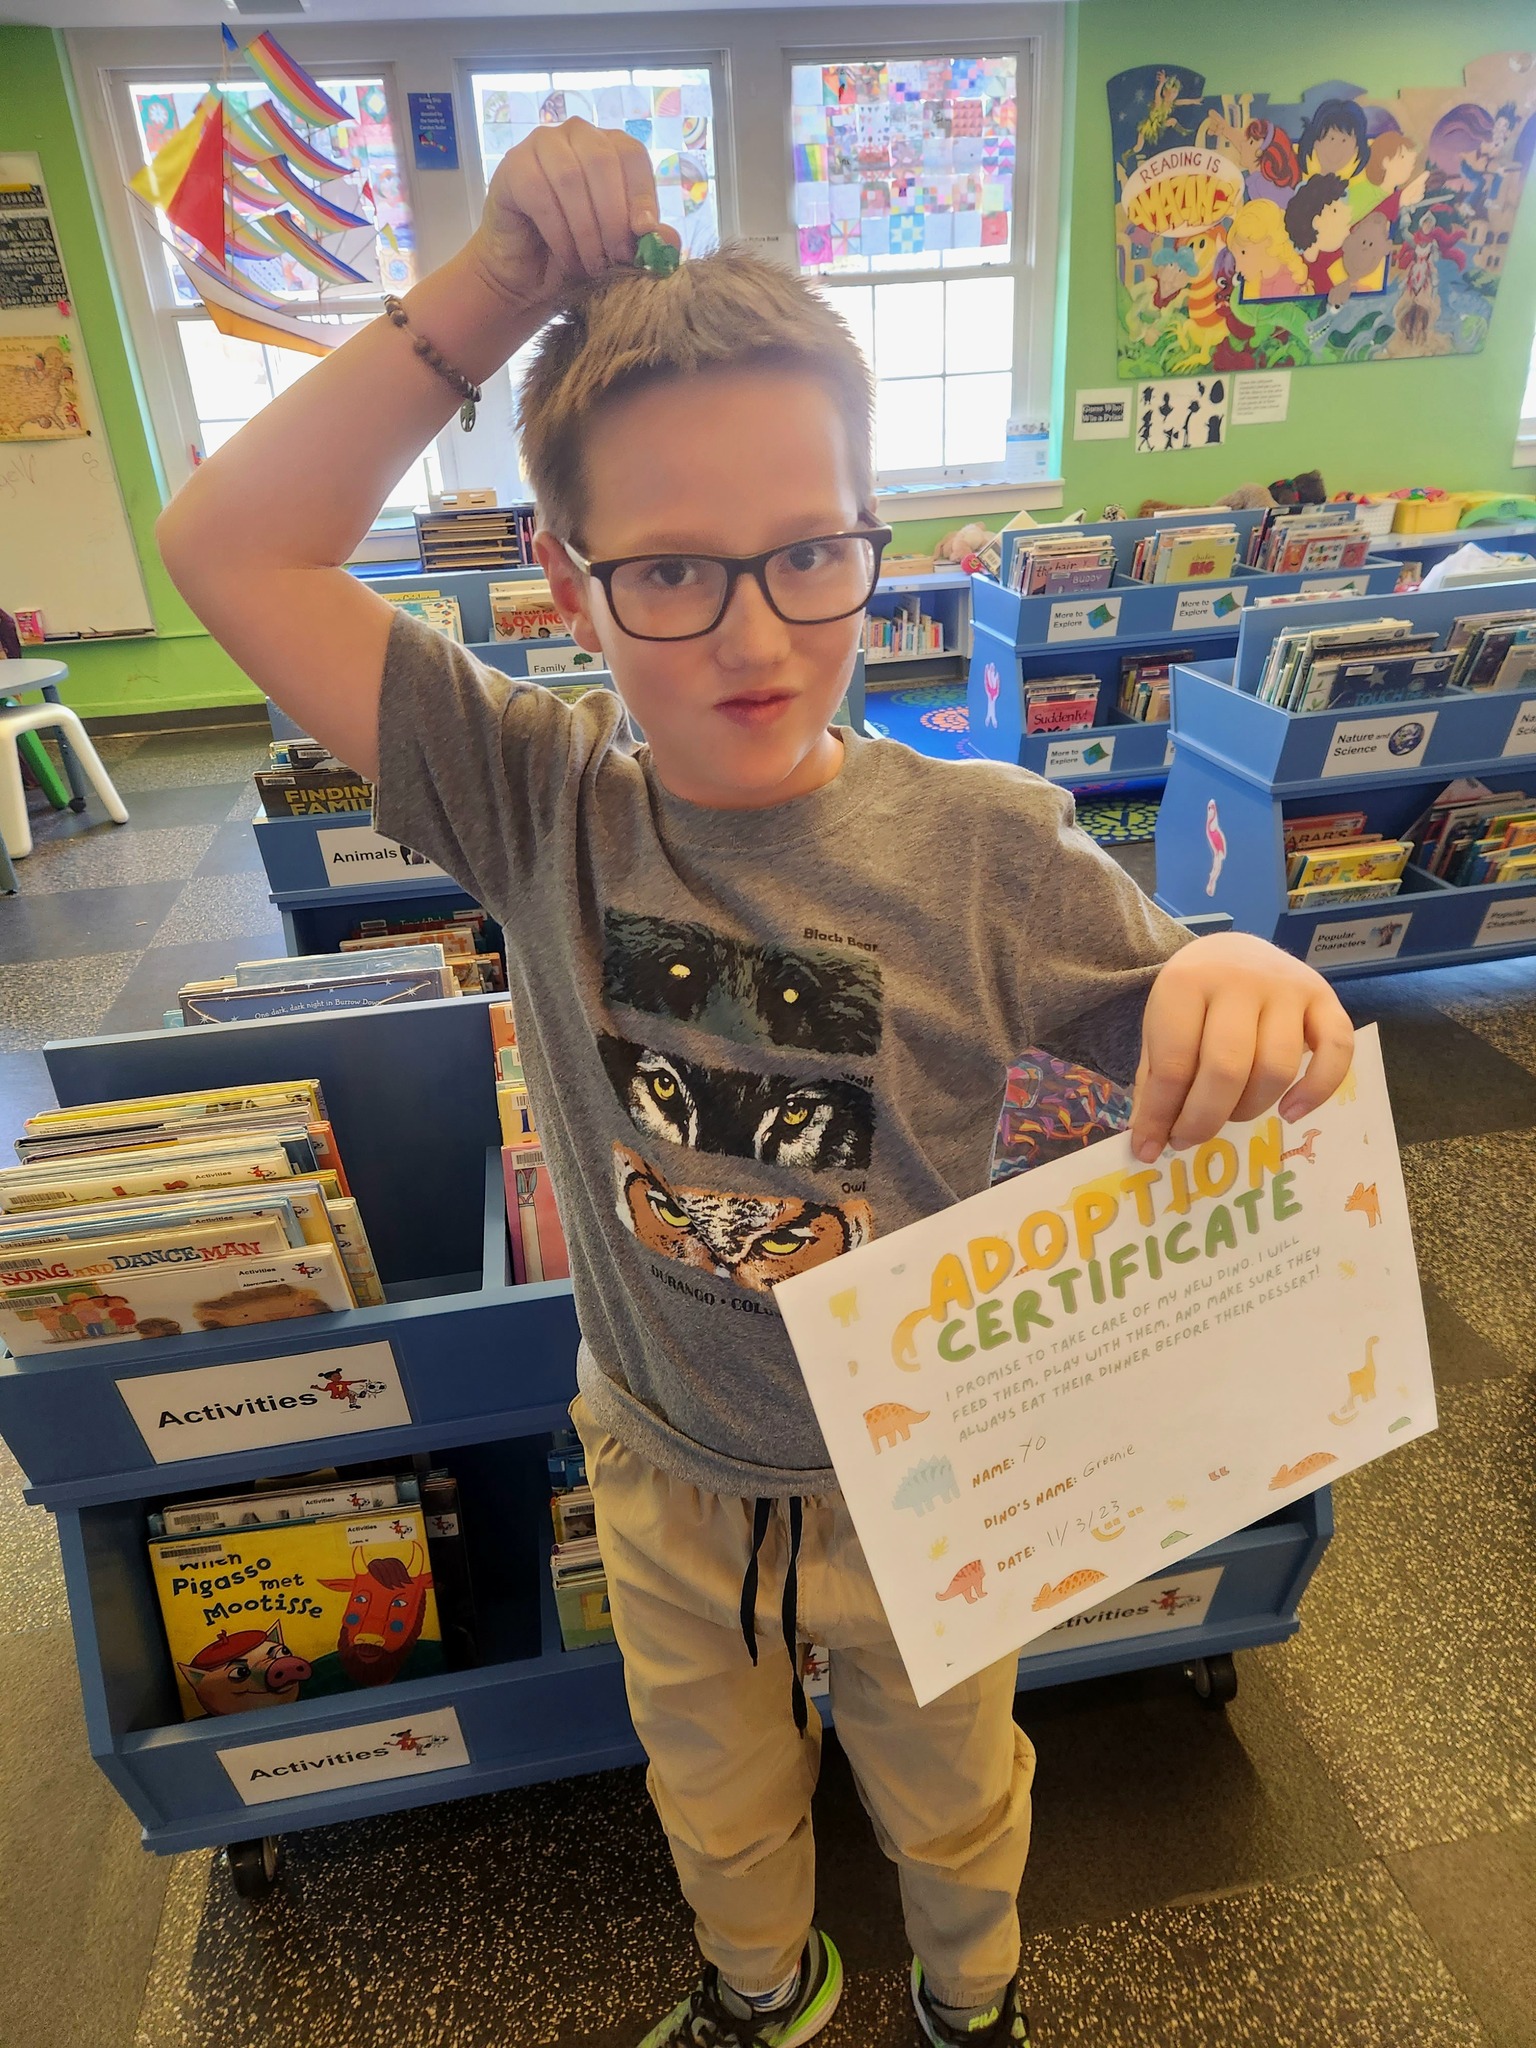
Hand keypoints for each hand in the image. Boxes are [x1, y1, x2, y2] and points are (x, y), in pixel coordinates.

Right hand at [466, 117, 680, 318]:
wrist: (528, 275)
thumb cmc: (578, 253)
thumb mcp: (620, 249)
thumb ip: (646, 240)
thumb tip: (667, 238)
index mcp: (608, 145)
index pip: (632, 154)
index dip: (641, 194)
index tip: (643, 235)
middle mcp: (576, 135)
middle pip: (602, 162)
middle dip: (613, 217)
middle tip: (616, 259)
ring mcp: (541, 145)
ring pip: (571, 178)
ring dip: (586, 230)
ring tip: (593, 265)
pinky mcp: (513, 167)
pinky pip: (540, 194)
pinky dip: (560, 233)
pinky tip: (568, 258)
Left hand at [1128, 932, 1353, 1163]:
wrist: (1232, 950)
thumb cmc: (1192, 1000)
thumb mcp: (1159, 1027)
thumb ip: (1155, 1079)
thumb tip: (1150, 1141)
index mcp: (1186, 982)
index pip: (1174, 1062)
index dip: (1161, 1113)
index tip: (1150, 1146)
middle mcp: (1240, 981)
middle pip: (1227, 1069)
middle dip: (1203, 1118)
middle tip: (1187, 1140)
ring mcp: (1287, 987)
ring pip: (1277, 1068)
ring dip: (1250, 1108)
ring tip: (1230, 1115)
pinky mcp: (1325, 998)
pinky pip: (1337, 1051)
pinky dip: (1318, 1090)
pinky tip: (1291, 1112)